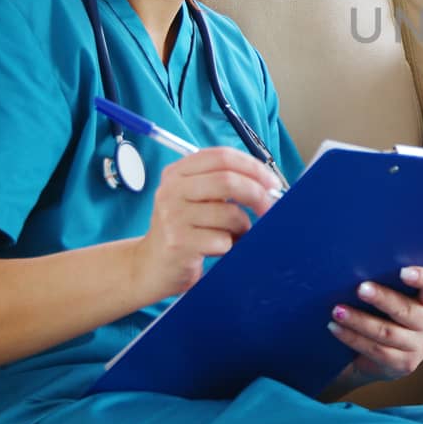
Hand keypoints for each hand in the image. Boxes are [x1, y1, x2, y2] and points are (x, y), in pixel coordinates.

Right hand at [133, 147, 280, 301]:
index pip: (222, 157)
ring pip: (229, 213)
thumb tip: (268, 184)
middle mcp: (171, 190)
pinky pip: (223, 240)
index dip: (253, 167)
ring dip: (242, 227)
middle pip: (227, 181)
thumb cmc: (184, 230)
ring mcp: (173, 217)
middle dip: (257, 194)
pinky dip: (231, 245)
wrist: (151, 267)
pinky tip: (220, 249)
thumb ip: (224, 184)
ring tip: (234, 234)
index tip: (272, 182)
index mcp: (177, 173)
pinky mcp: (179, 243)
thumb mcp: (195, 198)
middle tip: (270, 207)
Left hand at [328, 266, 422, 381]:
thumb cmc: (380, 314)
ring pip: (387, 332)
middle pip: (407, 310)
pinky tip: (336, 328)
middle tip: (360, 289)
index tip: (402, 272)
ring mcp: (419, 346)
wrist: (374, 355)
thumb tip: (358, 267)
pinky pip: (376, 350)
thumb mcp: (389, 298)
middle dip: (382, 298)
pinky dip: (353, 338)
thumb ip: (385, 283)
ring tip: (338, 311)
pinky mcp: (404, 364)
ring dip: (359, 321)